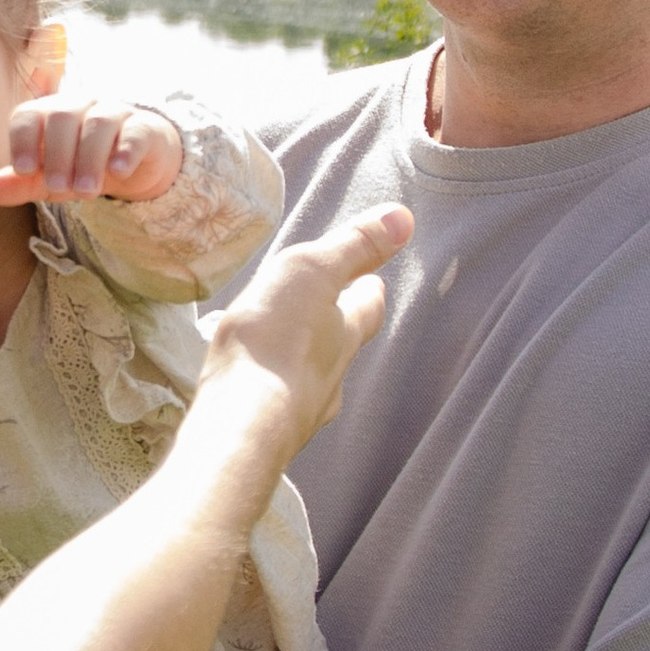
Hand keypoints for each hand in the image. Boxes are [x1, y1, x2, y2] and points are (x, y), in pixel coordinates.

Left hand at [0, 96, 182, 206]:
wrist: (136, 163)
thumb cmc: (82, 167)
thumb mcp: (50, 181)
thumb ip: (23, 184)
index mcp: (50, 114)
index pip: (29, 114)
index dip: (23, 139)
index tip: (23, 168)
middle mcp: (80, 105)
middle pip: (63, 116)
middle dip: (58, 154)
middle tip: (58, 188)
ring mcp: (115, 113)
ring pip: (99, 122)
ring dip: (89, 158)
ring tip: (85, 191)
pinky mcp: (145, 127)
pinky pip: (135, 131)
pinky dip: (126, 150)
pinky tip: (118, 171)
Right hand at [195, 205, 412, 459]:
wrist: (244, 424)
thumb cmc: (276, 340)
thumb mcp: (312, 272)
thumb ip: (354, 246)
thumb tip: (405, 217)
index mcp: (345, 332)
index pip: (367, 307)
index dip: (368, 291)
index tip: (372, 280)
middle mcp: (332, 375)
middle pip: (344, 347)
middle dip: (340, 330)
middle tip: (335, 314)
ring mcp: (303, 409)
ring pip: (315, 380)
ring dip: (308, 364)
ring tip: (292, 353)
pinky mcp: (271, 433)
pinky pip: (280, 406)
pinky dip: (276, 393)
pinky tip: (260, 395)